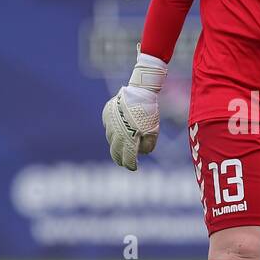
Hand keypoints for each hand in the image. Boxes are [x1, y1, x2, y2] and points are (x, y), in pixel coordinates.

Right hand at [101, 52, 166, 169]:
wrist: (139, 91)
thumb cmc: (149, 112)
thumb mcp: (153, 131)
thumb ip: (148, 145)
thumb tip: (140, 153)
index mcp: (129, 139)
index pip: (127, 158)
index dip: (130, 165)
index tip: (133, 168)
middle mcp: (116, 134)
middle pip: (115, 152)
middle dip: (120, 159)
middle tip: (124, 163)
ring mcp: (109, 125)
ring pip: (111, 140)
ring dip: (117, 145)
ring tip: (122, 148)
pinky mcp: (106, 116)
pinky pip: (108, 128)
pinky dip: (113, 132)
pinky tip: (119, 132)